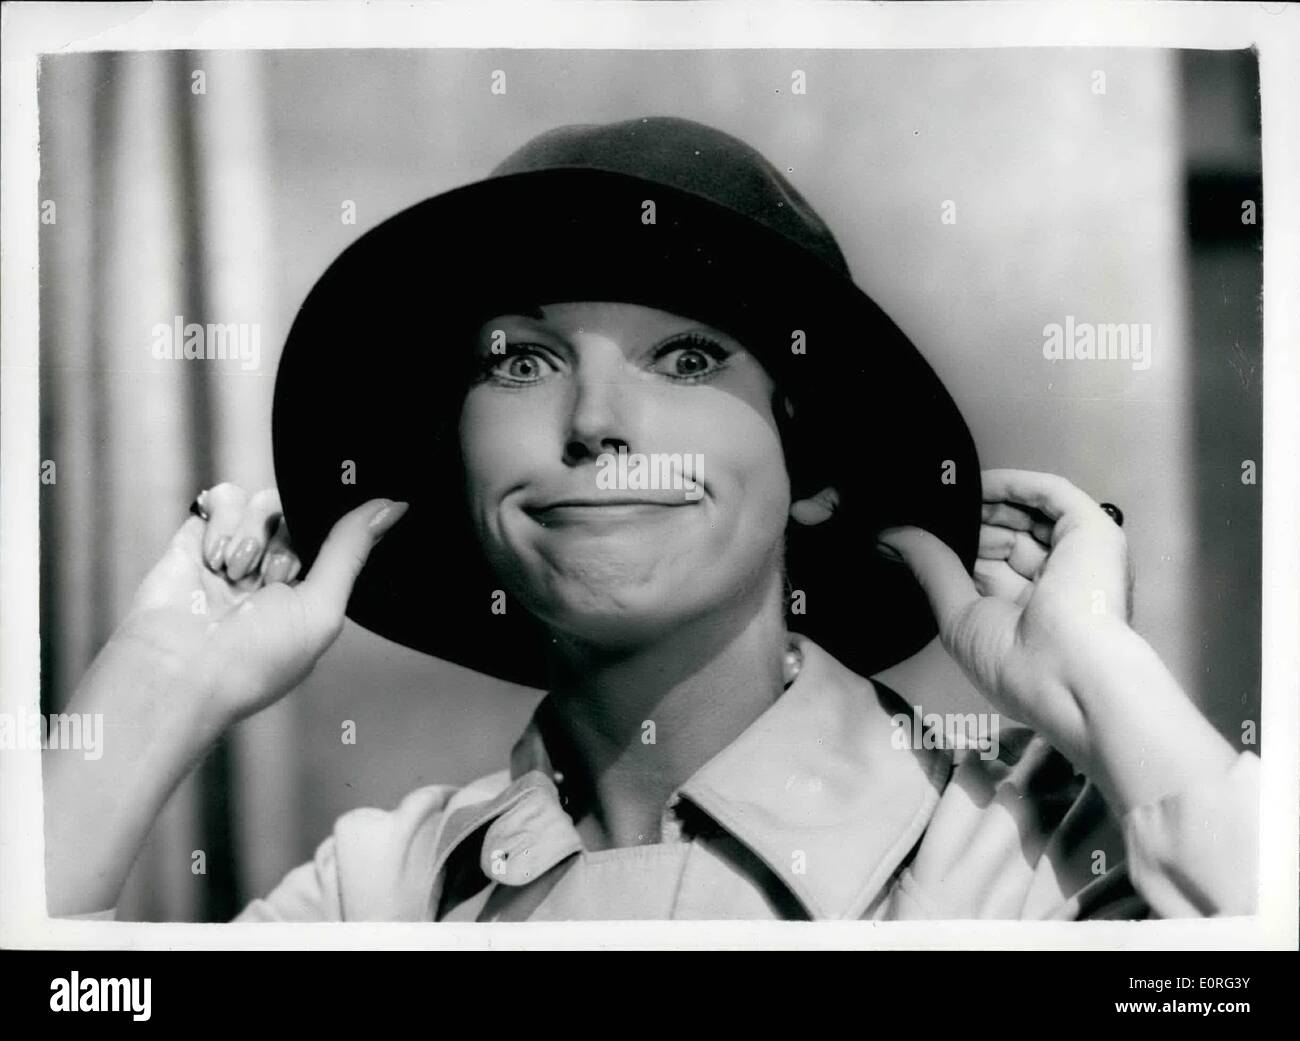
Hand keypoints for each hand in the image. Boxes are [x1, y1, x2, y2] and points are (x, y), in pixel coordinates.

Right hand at [111, 483, 407, 734]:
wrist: (174, 671)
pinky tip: (215, 557)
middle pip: (301, 515)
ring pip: (266, 502)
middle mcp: (276, 572)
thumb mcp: (322, 608)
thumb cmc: (253, 659)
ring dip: (254, 533)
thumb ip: (351, 551)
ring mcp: (237, 553)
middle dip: (287, 542)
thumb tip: (393, 506)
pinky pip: (225, 496)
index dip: (332, 533)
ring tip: (236, 574)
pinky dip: (223, 520)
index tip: (319, 544)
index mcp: (312, 593)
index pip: (335, 538)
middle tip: (269, 580)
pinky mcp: (199, 537)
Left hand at [877, 468, 1133, 771]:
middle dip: (971, 523)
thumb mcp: (959, 615)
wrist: (1069, 673)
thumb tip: (892, 537)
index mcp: (1032, 614)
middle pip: (1009, 538)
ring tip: (946, 494)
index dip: (958, 547)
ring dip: (990, 502)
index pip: (991, 568)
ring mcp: (1077, 558)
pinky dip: (1015, 485)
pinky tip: (979, 484)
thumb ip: (931, 569)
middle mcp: (1058, 585)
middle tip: (926, 509)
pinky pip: (1052, 495)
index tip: (918, 532)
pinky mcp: (1093, 532)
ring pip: (1029, 515)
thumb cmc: (1016, 664)